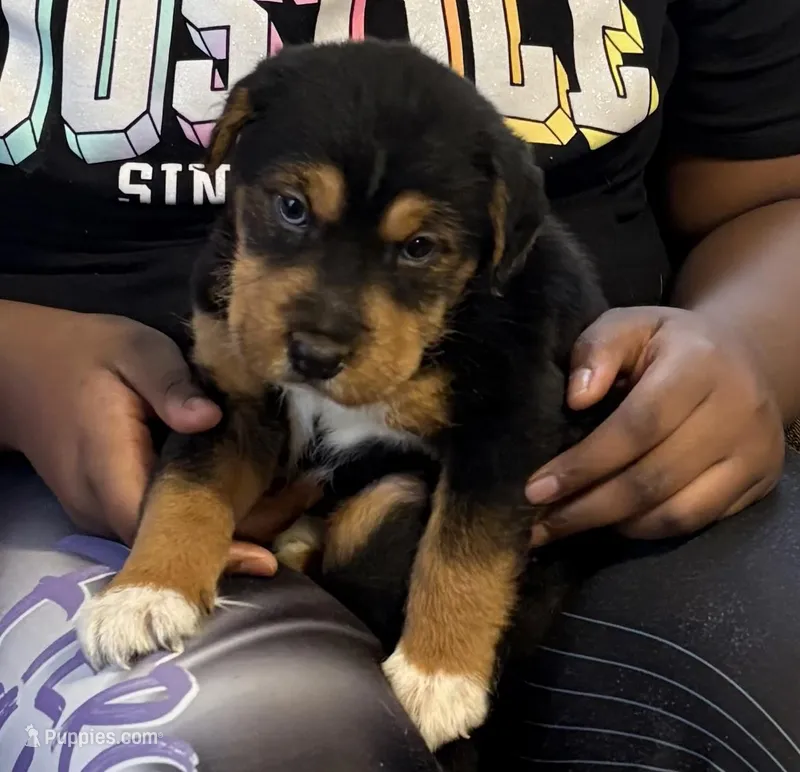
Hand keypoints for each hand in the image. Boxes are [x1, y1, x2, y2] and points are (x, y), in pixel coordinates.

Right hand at [0, 303, 284, 574]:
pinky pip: (160, 523)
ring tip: (292, 499)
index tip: (264, 558)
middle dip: (237, 536)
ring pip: (168, 536)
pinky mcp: (110, 507)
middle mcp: (101, 505)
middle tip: (302, 505)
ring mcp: (102, 512)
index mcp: (107, 467)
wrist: (27, 371)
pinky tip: (250, 494)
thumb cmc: (87, 355)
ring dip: (226, 528)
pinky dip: (204, 515)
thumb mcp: (135, 351)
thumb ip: (170, 385)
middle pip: (173, 541)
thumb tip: (210, 418)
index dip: (214, 547)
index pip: (161, 528)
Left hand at [525, 307, 784, 544]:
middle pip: (653, 478)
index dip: (585, 463)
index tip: (536, 489)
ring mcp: (754, 451)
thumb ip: (597, 350)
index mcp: (699, 364)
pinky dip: (647, 528)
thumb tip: (576, 398)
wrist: (743, 358)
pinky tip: (610, 524)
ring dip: (613, 526)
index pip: (637, 426)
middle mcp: (736, 411)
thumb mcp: (628, 325)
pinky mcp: (760, 481)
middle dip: (588, 507)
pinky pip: (696, 522)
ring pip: (676, 512)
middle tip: (539, 523)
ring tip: (565, 526)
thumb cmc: (668, 344)